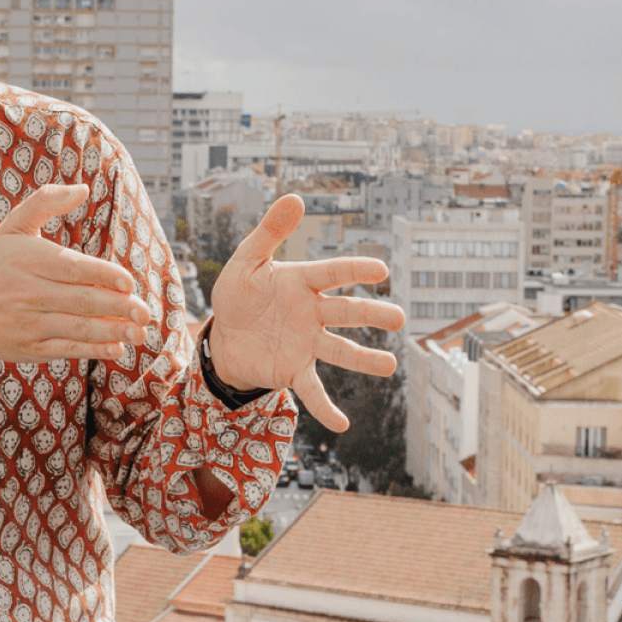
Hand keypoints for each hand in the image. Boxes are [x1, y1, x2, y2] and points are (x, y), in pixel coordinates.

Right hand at [0, 184, 155, 377]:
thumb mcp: (11, 227)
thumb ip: (45, 202)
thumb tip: (83, 188)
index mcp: (28, 260)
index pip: (72, 268)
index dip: (104, 275)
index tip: (129, 282)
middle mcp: (28, 293)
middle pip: (81, 300)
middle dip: (118, 307)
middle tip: (146, 311)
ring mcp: (29, 323)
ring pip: (78, 328)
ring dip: (113, 331)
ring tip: (140, 331)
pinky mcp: (30, 348)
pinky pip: (67, 350)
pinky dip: (94, 350)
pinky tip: (118, 347)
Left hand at [206, 194, 403, 430]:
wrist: (223, 337)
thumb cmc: (239, 294)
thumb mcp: (247, 261)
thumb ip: (270, 232)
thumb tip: (295, 197)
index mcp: (302, 281)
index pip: (332, 273)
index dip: (354, 270)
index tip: (381, 269)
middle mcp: (312, 313)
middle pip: (346, 312)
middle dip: (371, 314)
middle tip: (398, 318)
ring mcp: (307, 343)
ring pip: (340, 351)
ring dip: (364, 360)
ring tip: (389, 366)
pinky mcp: (295, 370)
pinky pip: (313, 390)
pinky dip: (327, 408)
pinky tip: (342, 425)